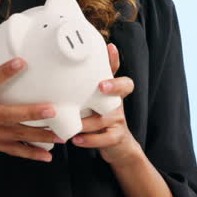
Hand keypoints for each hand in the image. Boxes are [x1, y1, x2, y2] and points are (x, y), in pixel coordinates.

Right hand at [0, 17, 62, 161]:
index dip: (4, 71)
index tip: (21, 62)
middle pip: (6, 114)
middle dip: (30, 113)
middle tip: (53, 110)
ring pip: (12, 134)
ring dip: (37, 136)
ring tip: (60, 136)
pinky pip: (9, 149)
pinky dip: (28, 153)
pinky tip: (46, 156)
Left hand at [71, 42, 142, 167]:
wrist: (117, 144)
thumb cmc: (100, 117)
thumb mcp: (97, 99)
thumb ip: (89, 84)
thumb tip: (75, 62)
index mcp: (113, 93)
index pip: (123, 79)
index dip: (116, 66)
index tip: (109, 52)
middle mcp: (118, 104)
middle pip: (123, 91)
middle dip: (114, 86)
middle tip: (101, 86)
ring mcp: (118, 121)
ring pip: (105, 119)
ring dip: (87, 122)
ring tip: (74, 125)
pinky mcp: (116, 137)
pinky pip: (104, 139)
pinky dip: (89, 140)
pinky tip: (77, 140)